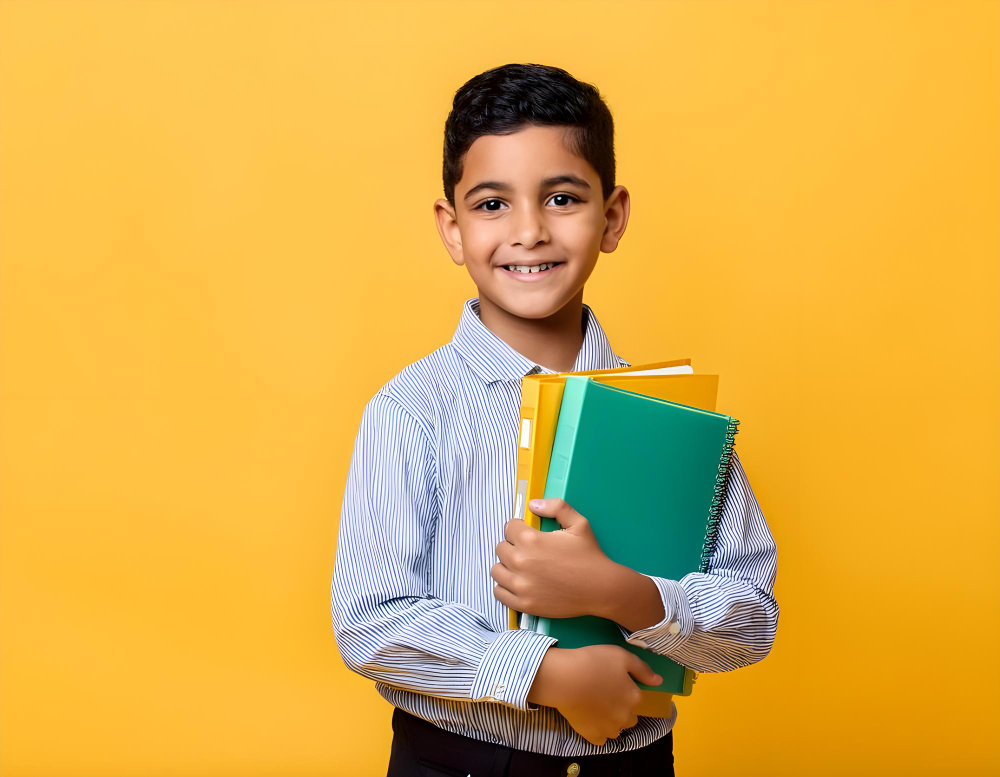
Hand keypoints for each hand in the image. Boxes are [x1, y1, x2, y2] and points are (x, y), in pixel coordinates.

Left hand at [490, 498, 615, 618]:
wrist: (601, 588)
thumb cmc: (590, 556)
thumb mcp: (579, 523)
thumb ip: (556, 507)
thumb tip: (532, 504)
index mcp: (531, 540)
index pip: (509, 527)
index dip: (519, 528)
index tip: (528, 534)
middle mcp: (521, 561)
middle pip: (500, 548)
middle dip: (512, 546)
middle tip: (529, 551)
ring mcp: (521, 585)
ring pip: (496, 570)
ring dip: (506, 566)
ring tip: (522, 566)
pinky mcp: (523, 603)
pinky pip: (498, 592)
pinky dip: (505, 587)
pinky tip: (519, 582)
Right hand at [527, 645, 662, 745]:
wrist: (563, 678)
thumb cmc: (592, 662)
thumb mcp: (620, 656)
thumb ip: (642, 669)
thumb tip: (659, 681)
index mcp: (634, 697)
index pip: (637, 699)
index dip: (626, 690)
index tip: (613, 683)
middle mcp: (625, 716)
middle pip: (630, 717)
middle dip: (621, 708)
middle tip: (605, 695)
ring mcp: (609, 728)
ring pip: (617, 728)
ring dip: (611, 721)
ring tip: (596, 706)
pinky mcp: (592, 736)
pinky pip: (601, 739)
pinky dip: (597, 731)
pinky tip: (589, 718)